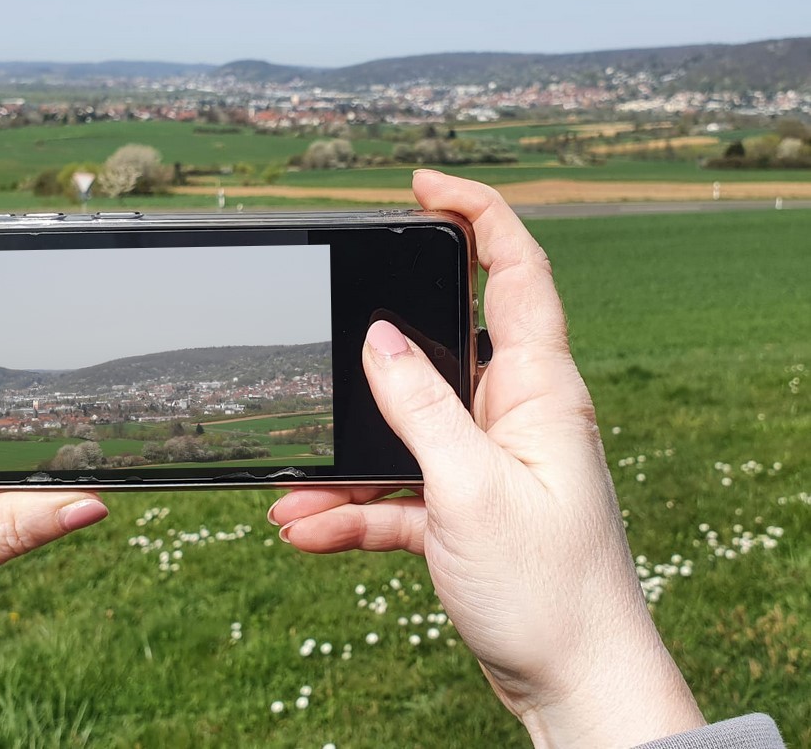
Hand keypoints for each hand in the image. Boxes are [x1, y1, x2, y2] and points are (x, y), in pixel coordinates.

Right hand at [268, 170, 703, 748]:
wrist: (575, 684)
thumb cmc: (548, 588)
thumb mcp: (471, 487)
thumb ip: (421, 407)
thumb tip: (377, 338)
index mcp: (536, 389)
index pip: (517, 271)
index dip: (478, 213)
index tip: (424, 186)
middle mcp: (513, 414)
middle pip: (444, 343)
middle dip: (382, 342)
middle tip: (333, 319)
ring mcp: (486, 461)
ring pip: (405, 431)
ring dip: (349, 459)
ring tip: (294, 492)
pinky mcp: (464, 508)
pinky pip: (397, 492)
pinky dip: (353, 509)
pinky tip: (306, 529)